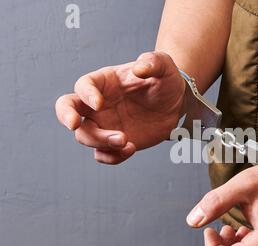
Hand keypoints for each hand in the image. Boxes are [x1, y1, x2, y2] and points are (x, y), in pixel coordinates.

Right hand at [55, 52, 185, 163]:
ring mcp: (104, 124)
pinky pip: (102, 154)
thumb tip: (139, 68)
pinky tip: (130, 149)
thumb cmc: (165, 81)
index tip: (99, 103)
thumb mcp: (164, 67)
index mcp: (104, 82)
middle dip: (66, 116)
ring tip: (125, 140)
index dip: (86, 95)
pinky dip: (112, 156)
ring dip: (100, 141)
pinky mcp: (114, 143)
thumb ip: (153, 62)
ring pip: (85, 136)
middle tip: (74, 125)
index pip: (83, 86)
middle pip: (67, 108)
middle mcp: (97, 104)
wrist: (175, 106)